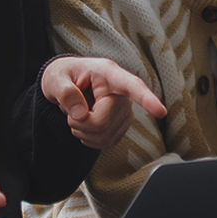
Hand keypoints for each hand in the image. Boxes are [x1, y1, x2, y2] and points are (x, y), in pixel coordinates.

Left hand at [42, 57, 168, 149]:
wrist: (66, 84)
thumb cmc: (63, 76)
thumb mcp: (55, 79)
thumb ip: (65, 93)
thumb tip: (80, 115)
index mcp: (108, 74)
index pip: (131, 86)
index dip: (146, 99)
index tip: (161, 112)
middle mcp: (122, 92)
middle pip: (103, 122)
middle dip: (79, 123)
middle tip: (70, 112)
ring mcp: (124, 110)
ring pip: (104, 136)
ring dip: (83, 132)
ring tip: (78, 115)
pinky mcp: (122, 126)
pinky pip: (105, 143)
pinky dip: (89, 139)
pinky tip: (86, 125)